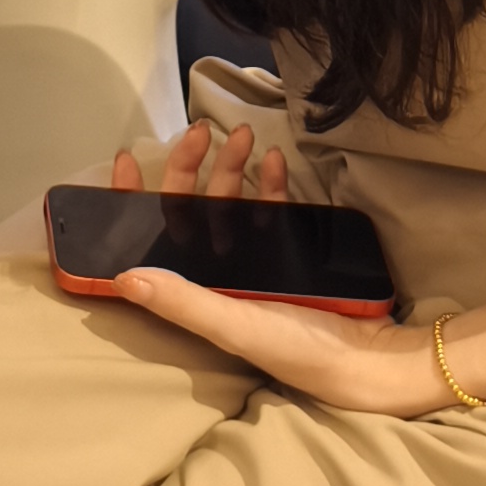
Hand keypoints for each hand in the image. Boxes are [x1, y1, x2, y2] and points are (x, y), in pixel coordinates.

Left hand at [95, 122, 447, 413]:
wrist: (363, 355)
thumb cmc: (292, 348)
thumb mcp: (232, 325)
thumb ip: (181, 301)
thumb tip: (122, 278)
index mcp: (193, 289)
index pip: (152, 237)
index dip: (133, 202)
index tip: (126, 160)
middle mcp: (216, 270)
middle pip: (191, 206)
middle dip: (192, 165)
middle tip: (202, 130)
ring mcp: (251, 256)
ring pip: (230, 199)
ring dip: (232, 164)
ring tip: (244, 136)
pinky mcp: (286, 248)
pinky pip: (270, 205)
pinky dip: (269, 180)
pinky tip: (274, 159)